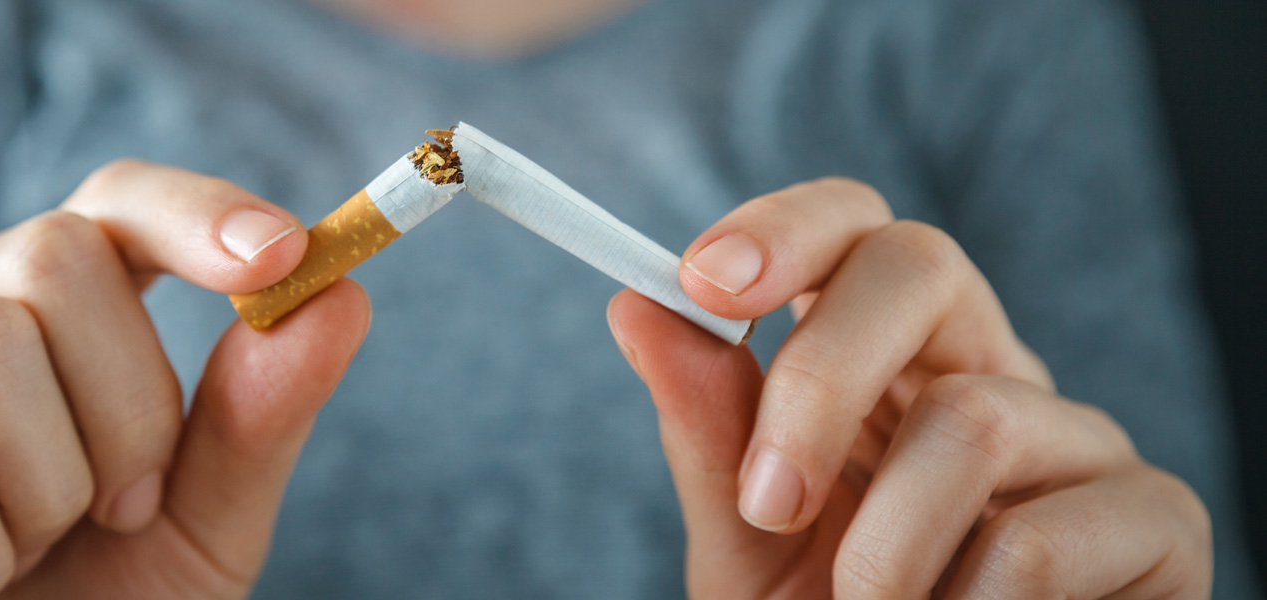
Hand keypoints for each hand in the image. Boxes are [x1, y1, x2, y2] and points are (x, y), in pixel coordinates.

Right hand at [0, 160, 371, 598]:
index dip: (195, 212)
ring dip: (46, 493)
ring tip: (25, 560)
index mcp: (53, 326)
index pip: (113, 204)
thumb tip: (341, 295)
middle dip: (129, 410)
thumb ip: (260, 421)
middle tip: (117, 513)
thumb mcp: (201, 529)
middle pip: (57, 253)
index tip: (285, 256)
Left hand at [607, 178, 1211, 597]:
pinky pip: (1041, 540)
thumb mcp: (748, 538)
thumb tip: (634, 306)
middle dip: (820, 378)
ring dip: (883, 550)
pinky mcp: (1157, 524)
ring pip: (975, 417)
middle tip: (769, 504)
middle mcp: (986, 370)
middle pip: (921, 264)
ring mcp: (1079, 441)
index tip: (702, 281)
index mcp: (885, 359)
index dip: (784, 228)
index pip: (853, 230)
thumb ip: (708, 432)